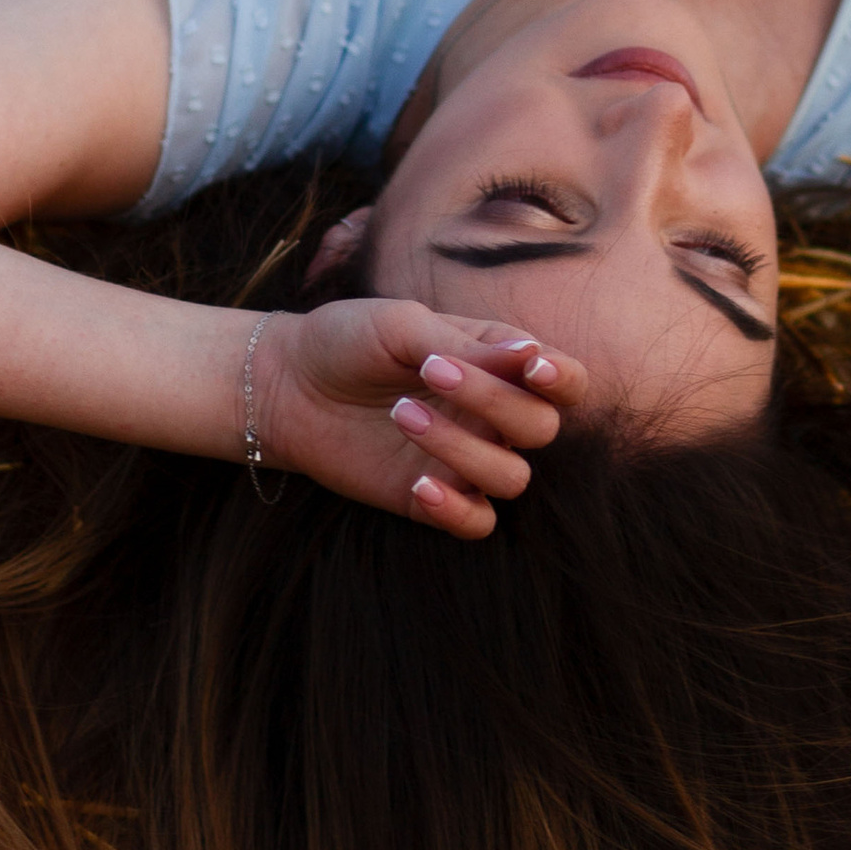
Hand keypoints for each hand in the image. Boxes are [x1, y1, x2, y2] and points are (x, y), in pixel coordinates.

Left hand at [248, 300, 582, 537]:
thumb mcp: (403, 326)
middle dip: (493, 402)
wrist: (286, 382)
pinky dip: (458, 508)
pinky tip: (420, 482)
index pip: (565, 382)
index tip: (530, 366)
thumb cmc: (349, 341)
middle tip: (429, 372)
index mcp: (498, 363)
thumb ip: (467, 345)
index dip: (562, 378)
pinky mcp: (431, 499)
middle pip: (540, 428)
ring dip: (463, 448)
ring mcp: (464, 461)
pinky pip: (477, 523)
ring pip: (511, 477)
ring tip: (400, 412)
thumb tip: (531, 352)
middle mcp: (492, 417)